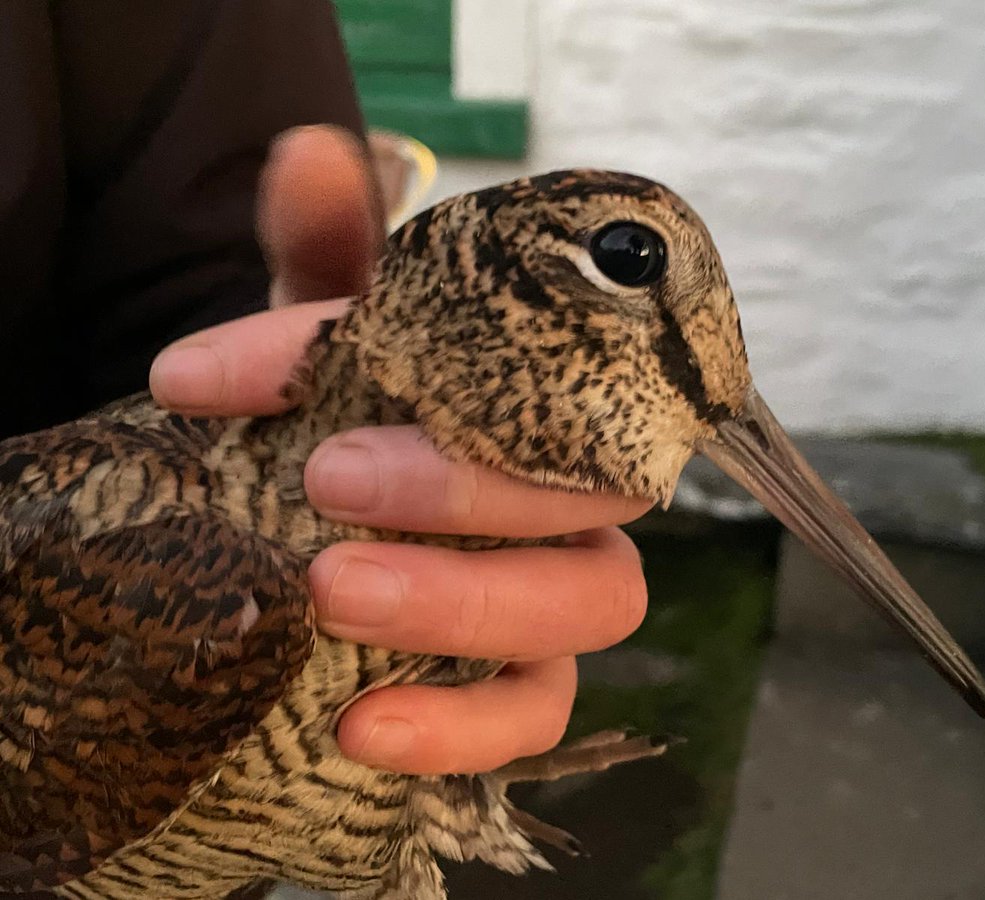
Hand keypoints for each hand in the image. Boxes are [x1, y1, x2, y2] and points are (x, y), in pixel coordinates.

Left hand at [149, 126, 651, 774]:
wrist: (339, 525)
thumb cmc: (356, 423)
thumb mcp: (329, 349)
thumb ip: (328, 261)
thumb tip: (307, 153)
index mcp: (542, 396)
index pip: (526, 360)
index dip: (387, 355)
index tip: (219, 373)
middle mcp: (574, 493)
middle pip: (597, 488)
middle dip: (471, 484)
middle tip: (331, 477)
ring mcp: (562, 595)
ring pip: (593, 603)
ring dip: (471, 601)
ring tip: (338, 590)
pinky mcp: (529, 689)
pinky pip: (541, 718)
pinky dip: (464, 728)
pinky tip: (362, 729)